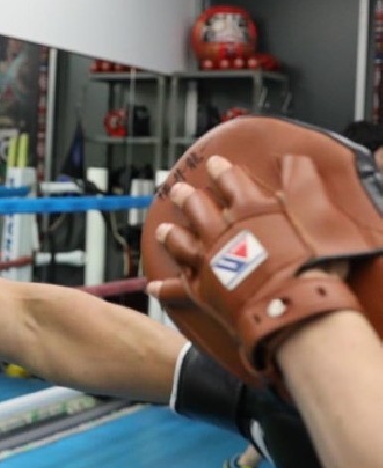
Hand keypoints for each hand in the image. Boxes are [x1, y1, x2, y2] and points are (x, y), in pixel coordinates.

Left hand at [147, 154, 366, 393]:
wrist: (293, 305)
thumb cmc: (312, 263)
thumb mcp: (316, 215)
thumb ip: (303, 187)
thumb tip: (295, 162)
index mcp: (249, 212)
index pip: (231, 183)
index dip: (221, 172)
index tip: (212, 163)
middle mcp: (222, 234)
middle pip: (198, 210)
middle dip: (187, 198)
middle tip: (176, 190)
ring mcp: (208, 262)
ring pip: (182, 244)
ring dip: (172, 235)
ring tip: (163, 229)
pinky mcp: (202, 291)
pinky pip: (177, 289)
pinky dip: (163, 288)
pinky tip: (151, 287)